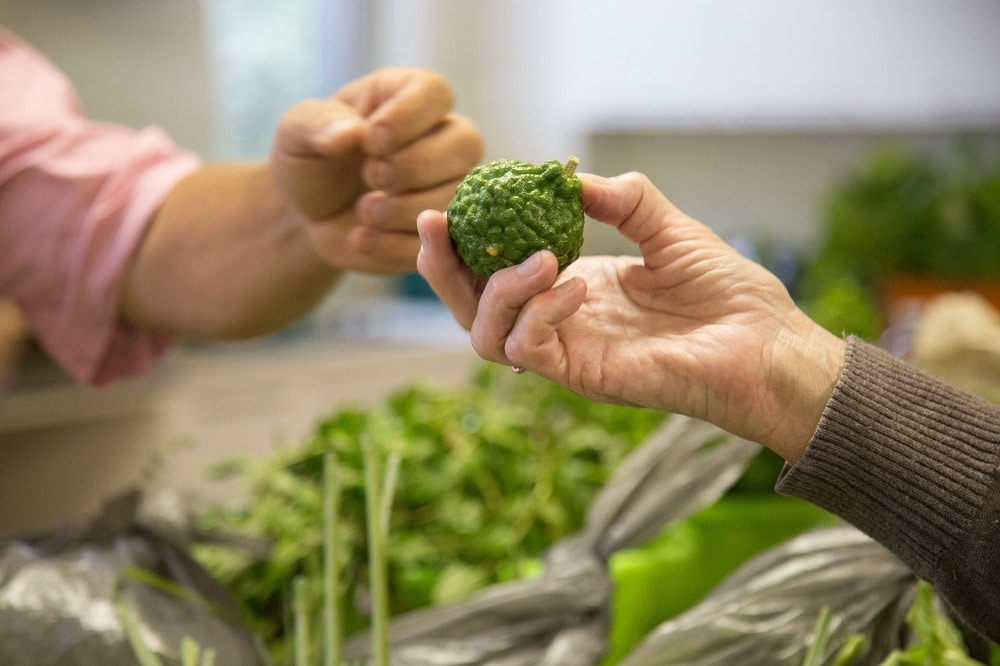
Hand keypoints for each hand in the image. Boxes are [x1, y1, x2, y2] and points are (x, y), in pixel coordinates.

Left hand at [272, 67, 482, 273]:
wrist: (308, 215)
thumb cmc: (309, 160)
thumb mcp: (297, 133)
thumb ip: (317, 125)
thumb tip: (349, 133)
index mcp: (406, 97)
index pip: (435, 93)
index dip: (410, 116)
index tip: (371, 140)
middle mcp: (440, 136)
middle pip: (465, 142)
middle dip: (414, 166)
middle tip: (370, 176)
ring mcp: (448, 185)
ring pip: (457, 196)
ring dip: (405, 209)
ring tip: (363, 212)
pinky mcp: (442, 231)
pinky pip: (441, 242)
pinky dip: (396, 245)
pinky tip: (362, 239)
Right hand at [417, 171, 845, 459]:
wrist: (767, 343)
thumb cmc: (728, 294)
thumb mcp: (669, 229)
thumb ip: (623, 201)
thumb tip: (571, 179)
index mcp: (573, 287)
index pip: (495, 270)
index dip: (463, 240)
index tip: (451, 201)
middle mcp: (560, 321)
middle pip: (471, 306)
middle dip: (442, 268)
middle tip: (437, 224)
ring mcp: (568, 352)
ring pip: (487, 335)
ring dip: (495, 291)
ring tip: (541, 258)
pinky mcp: (582, 376)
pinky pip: (530, 350)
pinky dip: (539, 314)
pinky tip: (576, 285)